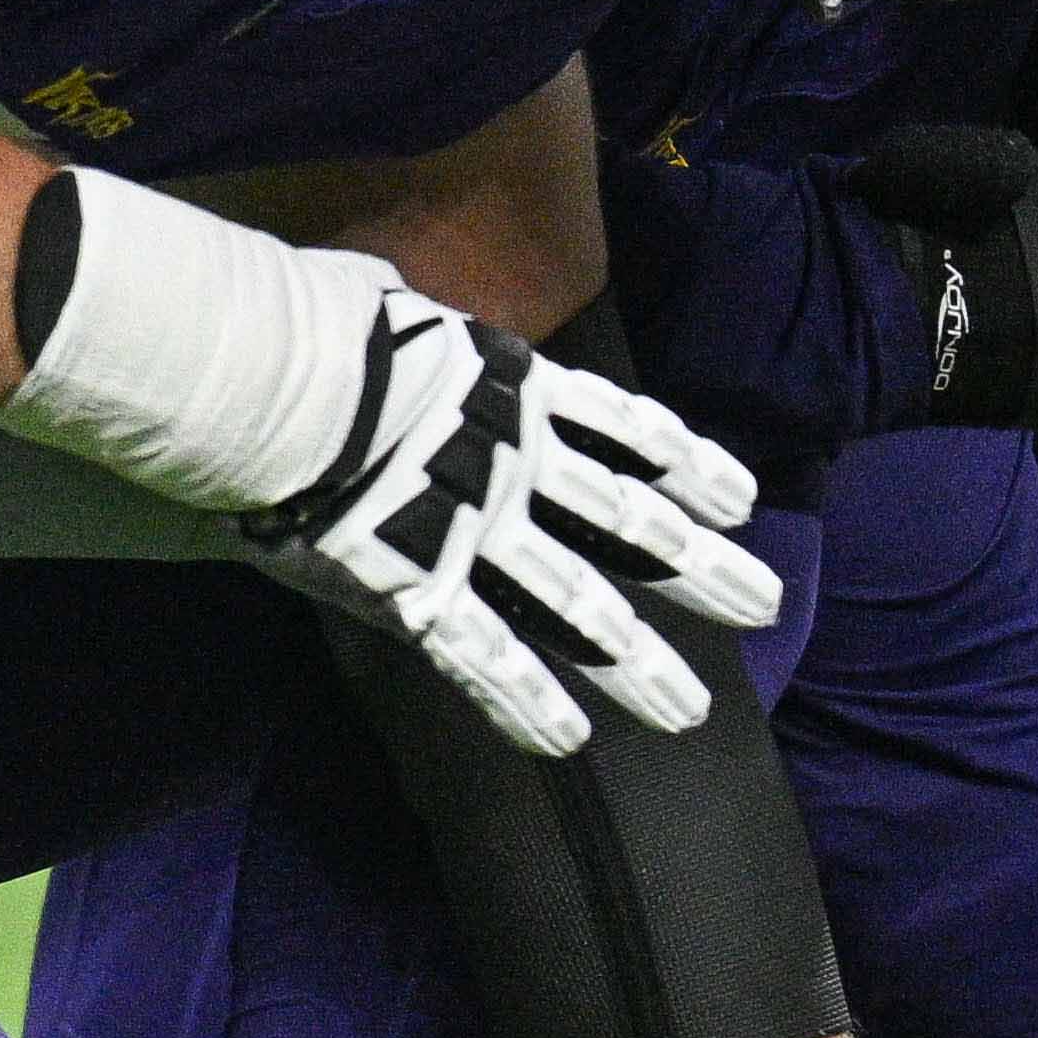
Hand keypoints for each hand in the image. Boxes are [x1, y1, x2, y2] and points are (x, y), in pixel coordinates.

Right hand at [249, 296, 781, 754]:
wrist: (272, 378)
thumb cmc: (312, 329)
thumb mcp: (390, 304)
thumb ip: (407, 317)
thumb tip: (377, 296)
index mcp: (518, 393)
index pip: (629, 432)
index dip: (692, 467)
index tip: (742, 502)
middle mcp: (520, 465)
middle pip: (633, 527)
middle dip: (702, 572)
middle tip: (764, 608)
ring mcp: (477, 531)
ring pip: (578, 606)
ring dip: (634, 664)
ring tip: (686, 711)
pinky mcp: (418, 586)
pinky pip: (482, 656)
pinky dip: (524, 701)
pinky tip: (567, 741)